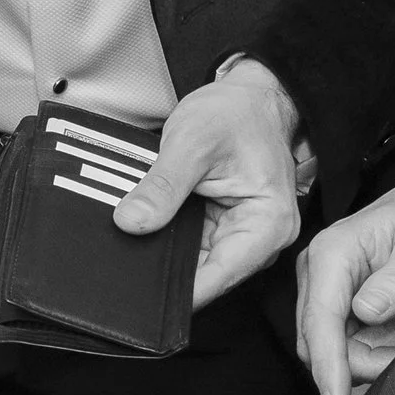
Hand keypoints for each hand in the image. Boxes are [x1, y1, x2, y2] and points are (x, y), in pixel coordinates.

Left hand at [113, 61, 302, 309]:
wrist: (249, 97)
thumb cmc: (236, 114)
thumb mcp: (192, 143)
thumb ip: (162, 187)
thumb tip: (131, 223)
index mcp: (269, 224)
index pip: (220, 275)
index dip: (181, 291)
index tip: (142, 297)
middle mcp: (261, 237)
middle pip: (208, 275)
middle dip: (168, 273)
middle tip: (125, 267)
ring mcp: (241, 234)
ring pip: (196, 263)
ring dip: (167, 255)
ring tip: (133, 243)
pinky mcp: (223, 227)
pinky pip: (193, 245)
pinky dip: (170, 240)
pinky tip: (147, 231)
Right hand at [294, 168, 394, 394]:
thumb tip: (364, 310)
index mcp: (332, 253)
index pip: (320, 319)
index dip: (327, 365)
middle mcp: (323, 277)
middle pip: (322, 345)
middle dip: (361, 368)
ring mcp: (336, 297)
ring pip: (342, 355)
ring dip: (379, 363)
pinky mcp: (353, 314)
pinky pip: (360, 352)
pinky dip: (386, 358)